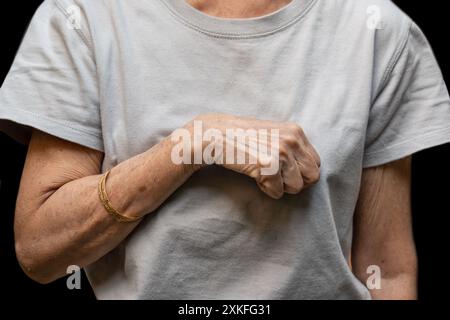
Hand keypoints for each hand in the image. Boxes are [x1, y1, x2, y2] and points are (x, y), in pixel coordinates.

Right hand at [184, 114, 320, 198]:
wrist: (215, 135)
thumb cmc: (242, 138)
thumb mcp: (273, 133)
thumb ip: (292, 146)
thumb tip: (310, 170)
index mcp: (297, 132)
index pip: (316, 163)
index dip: (300, 172)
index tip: (283, 171)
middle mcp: (293, 140)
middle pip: (312, 177)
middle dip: (295, 182)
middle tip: (276, 177)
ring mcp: (282, 152)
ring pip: (297, 187)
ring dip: (280, 186)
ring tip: (263, 174)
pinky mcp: (269, 166)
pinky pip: (278, 192)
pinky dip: (266, 189)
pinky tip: (254, 176)